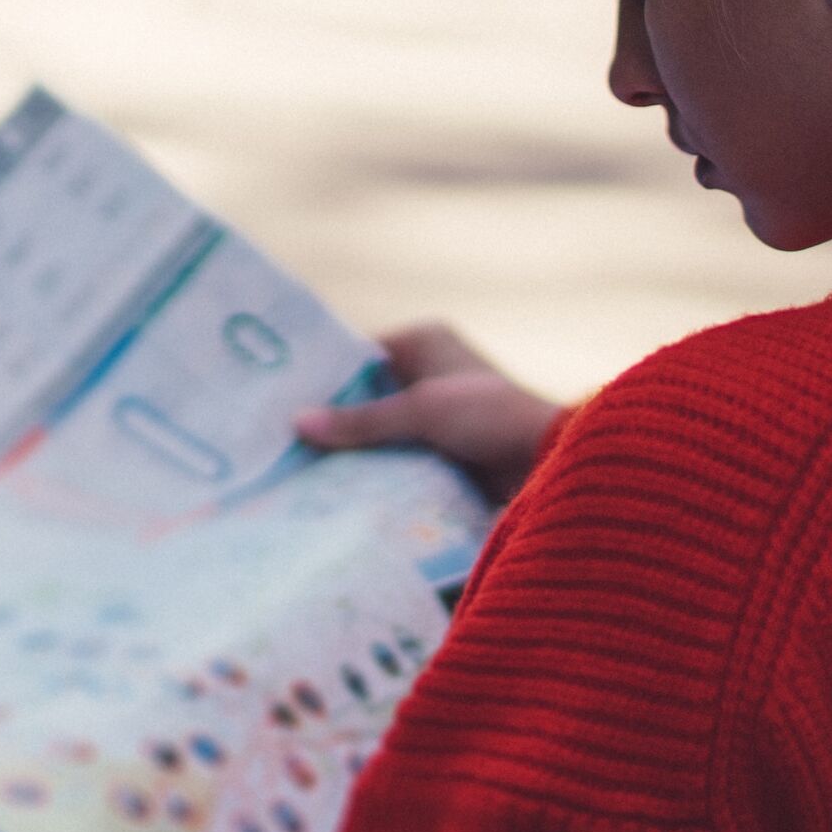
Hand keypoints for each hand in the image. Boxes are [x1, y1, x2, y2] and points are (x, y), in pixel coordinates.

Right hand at [296, 321, 565, 503]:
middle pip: (368, 396)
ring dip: (356, 451)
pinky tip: (342, 491)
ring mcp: (440, 413)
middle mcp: (431, 371)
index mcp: (426, 341)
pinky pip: (403, 457)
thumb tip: (296, 423)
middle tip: (281, 442)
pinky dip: (381, 471)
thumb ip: (360, 420)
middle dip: (335, 420)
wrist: (551, 461)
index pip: (359, 354)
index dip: (324, 378)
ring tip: (300, 472)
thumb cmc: (490, 418)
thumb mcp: (420, 412)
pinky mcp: (448, 451)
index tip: (280, 400)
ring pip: (384, 431)